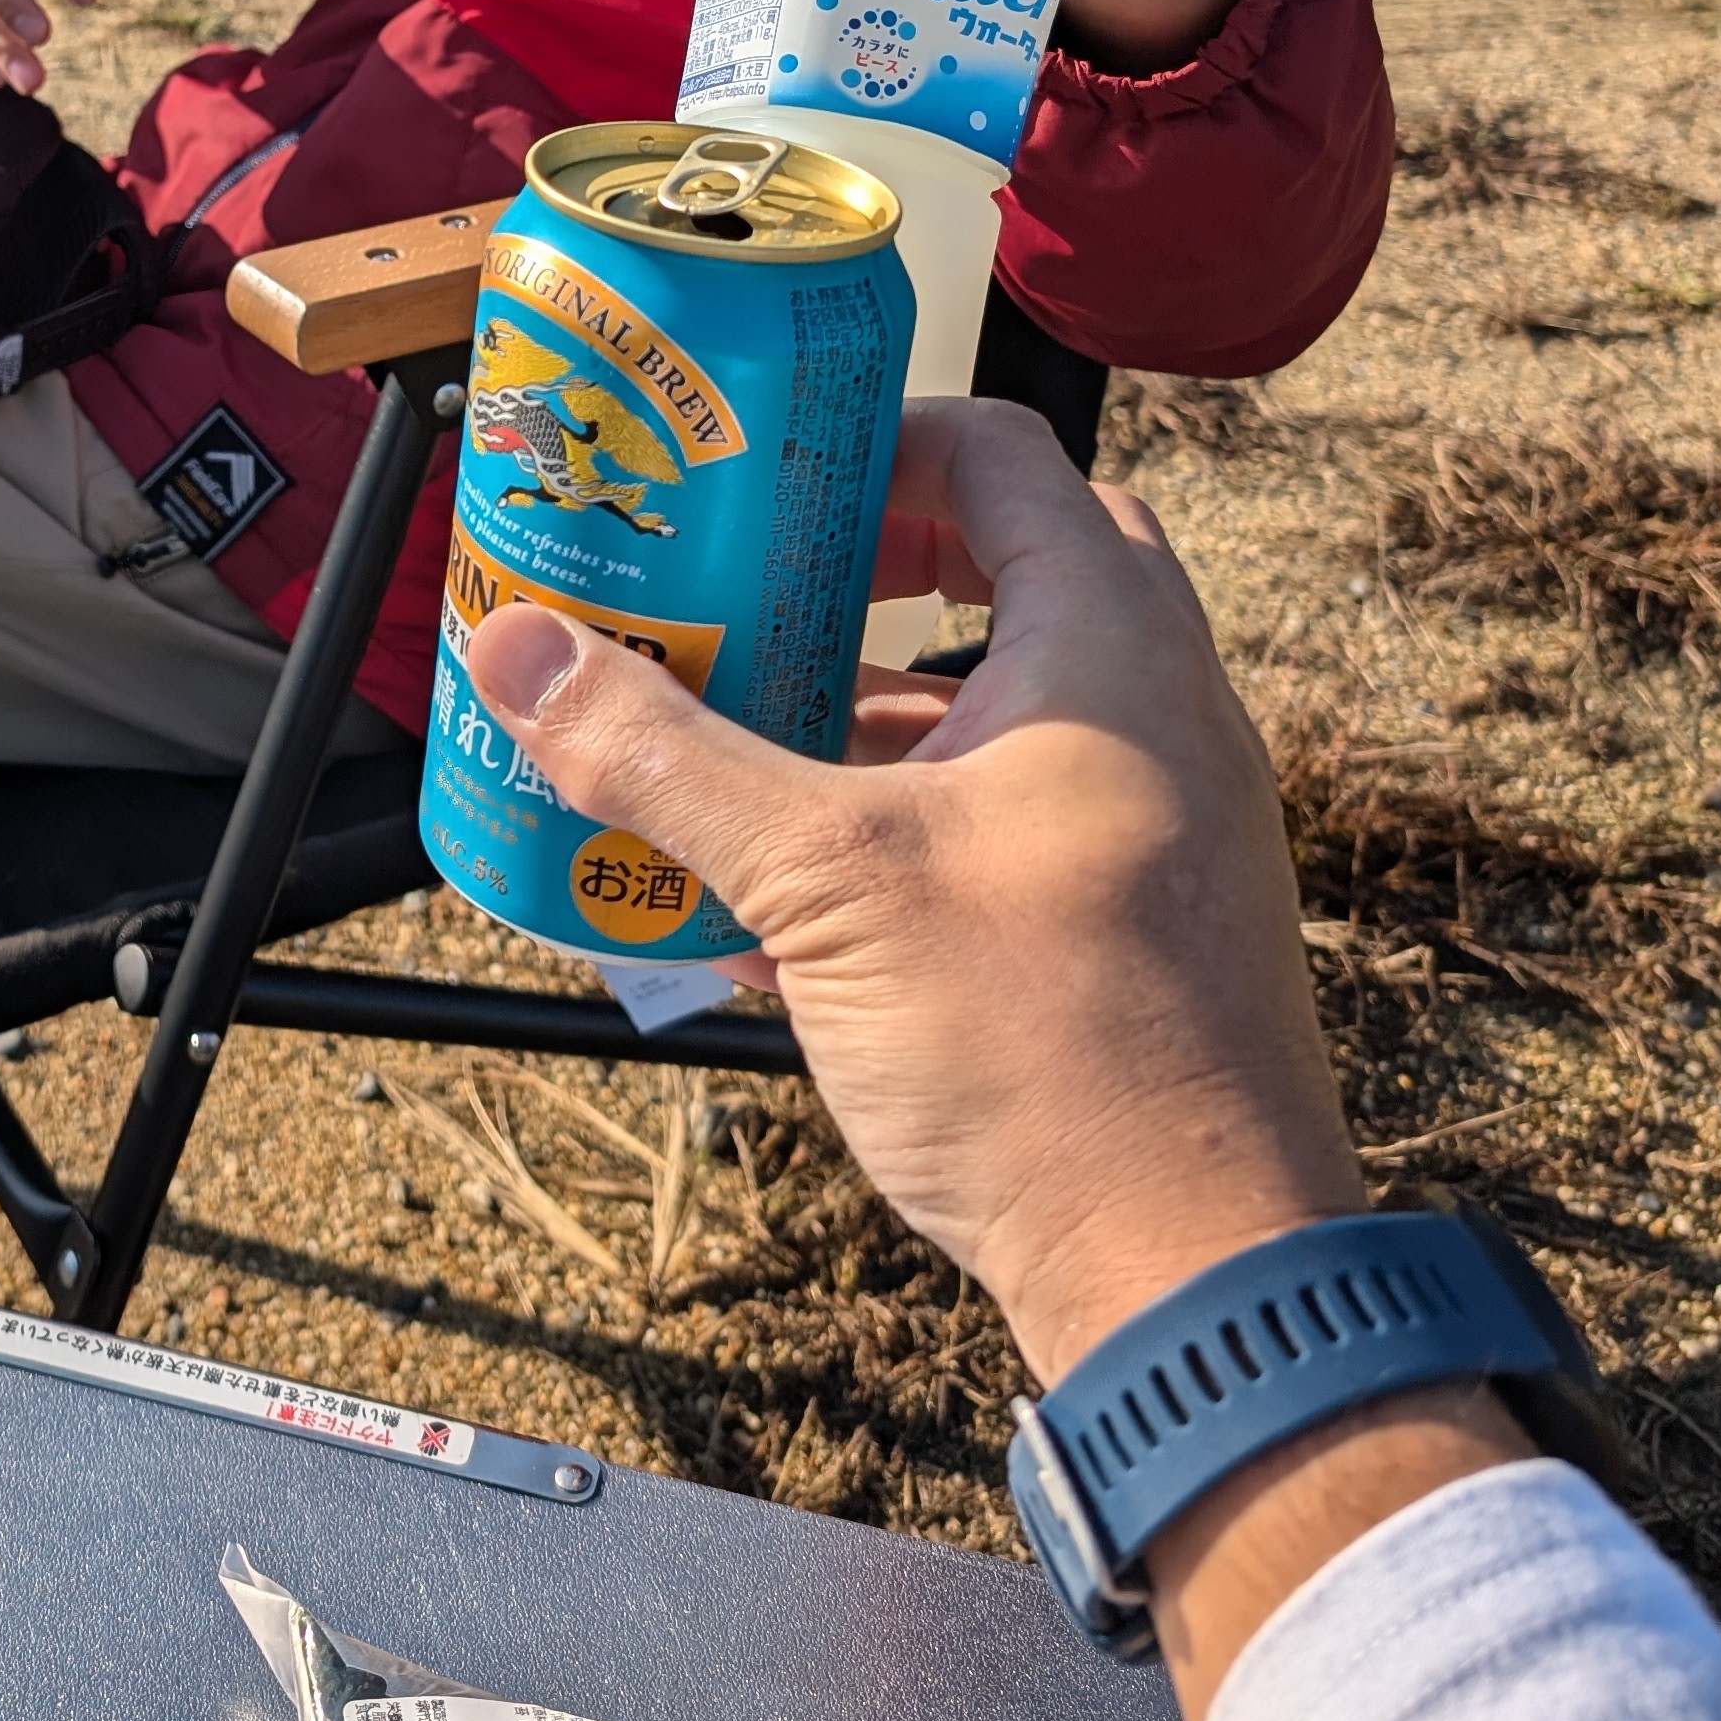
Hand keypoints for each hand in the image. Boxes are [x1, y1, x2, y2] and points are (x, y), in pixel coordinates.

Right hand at [465, 400, 1526, 1720]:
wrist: (1200, 1278)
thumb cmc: (1046, 1053)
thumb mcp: (822, 881)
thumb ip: (664, 757)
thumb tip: (520, 650)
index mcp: (1109, 645)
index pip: (995, 452)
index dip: (864, 442)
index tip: (751, 481)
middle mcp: (1157, 709)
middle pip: (1000, 569)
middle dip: (855, 575)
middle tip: (738, 591)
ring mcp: (1161, 819)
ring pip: (999, 706)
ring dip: (865, 711)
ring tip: (728, 739)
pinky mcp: (1139, 921)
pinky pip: (1009, 820)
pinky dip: (901, 825)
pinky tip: (777, 908)